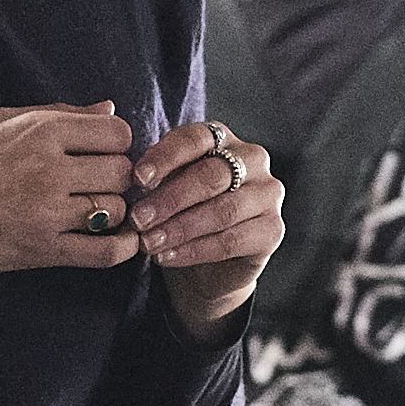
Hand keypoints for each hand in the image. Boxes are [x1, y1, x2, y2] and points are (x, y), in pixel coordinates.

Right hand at [0, 102, 144, 288]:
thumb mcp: (0, 121)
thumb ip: (59, 113)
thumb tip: (108, 108)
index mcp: (41, 131)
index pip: (117, 132)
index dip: (115, 143)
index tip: (100, 153)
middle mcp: (49, 169)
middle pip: (121, 171)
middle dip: (116, 177)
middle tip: (97, 183)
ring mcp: (47, 213)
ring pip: (116, 210)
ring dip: (112, 211)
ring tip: (93, 209)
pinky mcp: (42, 251)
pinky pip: (104, 253)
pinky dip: (124, 249)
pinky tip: (124, 242)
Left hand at [128, 117, 286, 335]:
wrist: (207, 267)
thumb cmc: (181, 215)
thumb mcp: (165, 189)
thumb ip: (155, 178)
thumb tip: (131, 179)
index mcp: (224, 139)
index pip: (196, 138)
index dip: (166, 157)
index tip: (137, 178)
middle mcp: (253, 160)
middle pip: (211, 176)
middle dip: (170, 199)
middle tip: (137, 219)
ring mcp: (268, 195)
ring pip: (222, 210)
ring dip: (180, 228)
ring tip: (148, 243)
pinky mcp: (273, 230)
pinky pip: (231, 240)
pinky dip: (194, 250)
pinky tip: (168, 258)